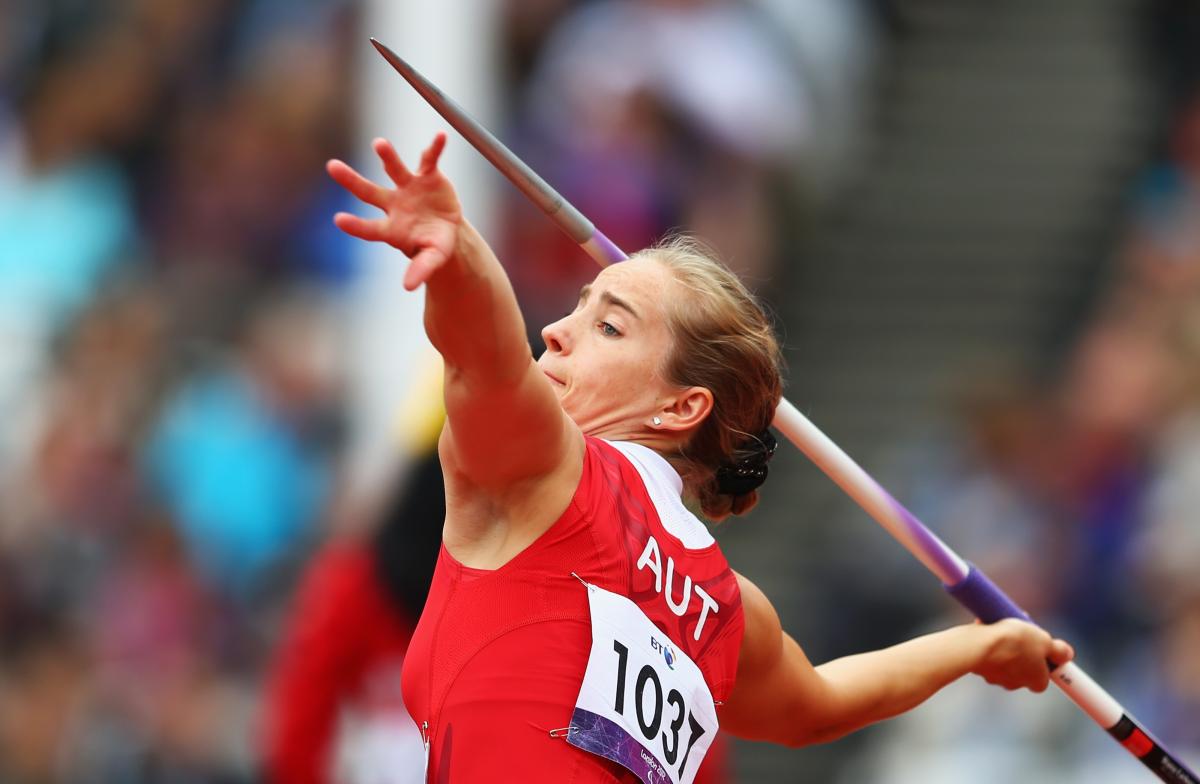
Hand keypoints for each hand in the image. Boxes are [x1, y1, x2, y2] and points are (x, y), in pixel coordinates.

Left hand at [327, 134, 461, 289]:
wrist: (446, 229)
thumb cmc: (434, 247)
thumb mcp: (431, 259)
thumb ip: (421, 270)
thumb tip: (408, 287)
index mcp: (391, 228)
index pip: (369, 228)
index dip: (355, 226)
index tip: (338, 220)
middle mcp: (394, 204)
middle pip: (368, 192)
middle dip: (350, 180)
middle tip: (331, 167)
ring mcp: (408, 187)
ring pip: (394, 169)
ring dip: (387, 156)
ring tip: (379, 144)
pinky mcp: (427, 175)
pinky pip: (430, 159)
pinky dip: (435, 148)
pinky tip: (440, 137)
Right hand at [972, 619, 1073, 692]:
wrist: (979, 646)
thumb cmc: (1015, 643)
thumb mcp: (1044, 640)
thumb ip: (1058, 650)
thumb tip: (1067, 654)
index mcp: (1036, 682)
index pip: (1044, 676)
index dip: (1042, 661)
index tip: (1039, 646)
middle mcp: (1015, 685)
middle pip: (1023, 668)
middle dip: (1021, 651)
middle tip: (1021, 633)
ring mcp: (995, 678)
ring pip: (1003, 660)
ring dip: (1004, 646)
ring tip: (1000, 627)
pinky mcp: (978, 669)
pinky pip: (987, 655)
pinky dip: (988, 645)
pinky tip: (986, 630)